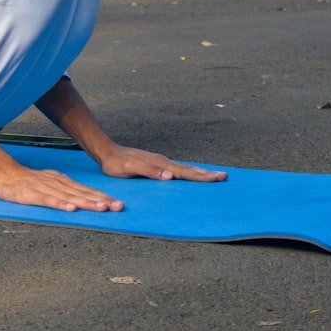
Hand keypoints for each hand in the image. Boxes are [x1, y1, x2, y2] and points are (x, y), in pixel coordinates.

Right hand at [0, 163, 124, 211]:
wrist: (4, 173)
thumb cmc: (26, 181)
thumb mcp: (49, 182)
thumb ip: (64, 190)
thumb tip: (81, 198)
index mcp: (62, 181)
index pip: (86, 189)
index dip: (102, 196)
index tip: (117, 203)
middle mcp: (57, 183)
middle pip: (82, 193)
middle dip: (101, 200)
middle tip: (117, 206)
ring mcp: (45, 188)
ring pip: (69, 196)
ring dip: (86, 202)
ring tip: (101, 208)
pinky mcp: (33, 195)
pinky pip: (48, 200)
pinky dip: (60, 204)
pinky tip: (71, 209)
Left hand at [99, 143, 226, 181]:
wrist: (106, 152)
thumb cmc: (116, 163)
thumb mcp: (129, 169)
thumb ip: (149, 172)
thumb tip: (170, 176)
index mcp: (160, 164)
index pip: (185, 172)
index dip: (201, 176)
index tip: (217, 178)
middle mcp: (163, 162)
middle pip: (189, 169)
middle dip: (206, 174)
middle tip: (224, 177)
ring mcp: (160, 162)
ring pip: (184, 168)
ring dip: (199, 172)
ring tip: (214, 176)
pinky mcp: (156, 163)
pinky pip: (177, 168)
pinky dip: (188, 171)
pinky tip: (190, 174)